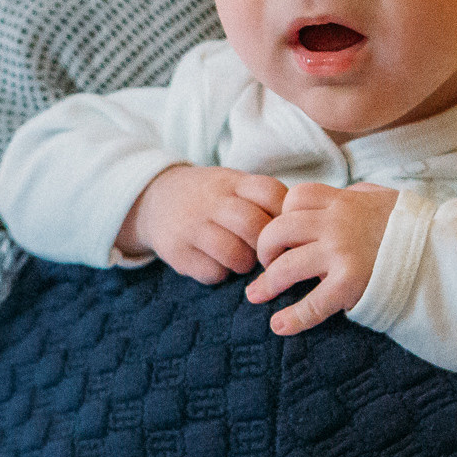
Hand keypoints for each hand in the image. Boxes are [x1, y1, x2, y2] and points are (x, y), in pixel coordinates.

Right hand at [117, 165, 287, 283]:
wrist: (153, 199)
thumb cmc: (209, 197)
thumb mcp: (232, 184)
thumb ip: (262, 199)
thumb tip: (303, 228)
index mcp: (232, 182)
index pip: (271, 193)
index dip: (285, 216)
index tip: (285, 231)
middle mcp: (211, 201)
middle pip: (255, 226)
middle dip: (268, 248)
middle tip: (268, 256)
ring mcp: (192, 226)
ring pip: (235, 254)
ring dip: (245, 264)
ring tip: (241, 260)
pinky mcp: (177, 252)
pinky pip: (213, 273)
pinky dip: (221, 274)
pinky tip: (217, 264)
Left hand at [246, 182, 399, 334]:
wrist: (442, 253)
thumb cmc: (413, 229)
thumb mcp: (385, 199)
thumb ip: (361, 196)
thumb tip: (350, 192)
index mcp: (345, 201)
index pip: (295, 197)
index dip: (281, 214)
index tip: (282, 233)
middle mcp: (338, 223)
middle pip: (279, 228)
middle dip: (265, 247)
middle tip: (266, 263)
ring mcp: (342, 252)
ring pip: (286, 265)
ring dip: (268, 282)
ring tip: (258, 295)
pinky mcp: (350, 283)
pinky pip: (313, 303)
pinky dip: (292, 317)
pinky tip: (279, 326)